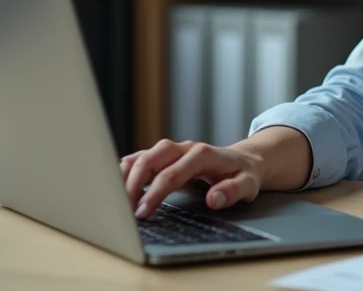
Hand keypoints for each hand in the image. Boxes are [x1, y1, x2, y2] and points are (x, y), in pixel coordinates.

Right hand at [120, 138, 268, 218]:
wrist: (246, 160)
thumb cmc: (245, 174)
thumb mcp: (248, 185)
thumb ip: (232, 191)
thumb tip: (214, 199)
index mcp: (203, 154)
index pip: (172, 173)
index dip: (155, 193)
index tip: (142, 213)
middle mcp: (185, 148)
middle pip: (152, 158)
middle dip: (134, 182)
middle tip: (124, 209)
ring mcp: (174, 150)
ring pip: (144, 155)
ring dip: (127, 175)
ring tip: (115, 198)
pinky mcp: (167, 156)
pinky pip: (142, 157)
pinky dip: (128, 169)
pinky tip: (118, 184)